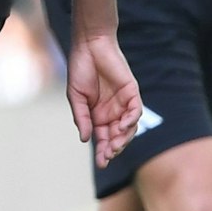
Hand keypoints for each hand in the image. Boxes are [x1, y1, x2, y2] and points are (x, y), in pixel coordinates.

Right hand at [67, 31, 140, 169]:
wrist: (90, 47)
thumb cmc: (80, 69)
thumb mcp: (76, 97)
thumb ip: (82, 118)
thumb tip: (86, 139)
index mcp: (97, 115)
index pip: (102, 138)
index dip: (102, 151)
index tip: (101, 164)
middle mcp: (112, 112)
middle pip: (116, 137)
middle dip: (113, 148)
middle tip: (108, 156)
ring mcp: (123, 103)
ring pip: (128, 128)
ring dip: (123, 138)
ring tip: (115, 145)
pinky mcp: (132, 92)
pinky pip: (135, 111)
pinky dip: (131, 120)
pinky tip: (123, 126)